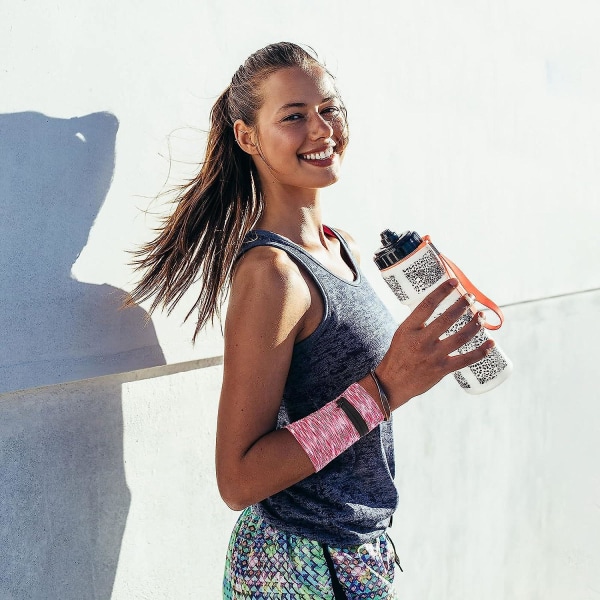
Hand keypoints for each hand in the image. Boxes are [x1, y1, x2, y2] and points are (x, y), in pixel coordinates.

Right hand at [375, 279, 493, 409]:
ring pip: (461, 337)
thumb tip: (440, 307)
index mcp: (409, 329)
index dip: (442, 291)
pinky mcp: (442, 370)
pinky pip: (466, 359)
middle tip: (471, 298)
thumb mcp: (402, 334)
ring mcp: (433, 356)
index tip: (453, 282)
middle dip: (463, 305)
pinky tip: (490, 344)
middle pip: (447, 318)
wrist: (392, 383)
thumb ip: (419, 323)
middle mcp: (421, 341)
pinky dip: (481, 351)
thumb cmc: (398, 355)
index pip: (427, 305)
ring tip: (480, 316)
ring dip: (475, 325)